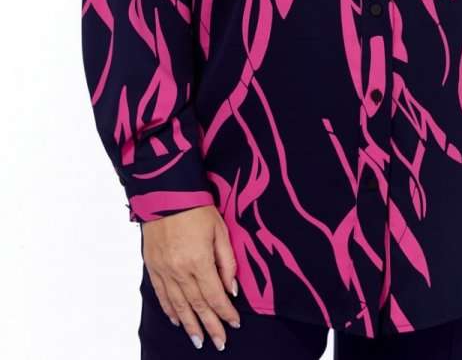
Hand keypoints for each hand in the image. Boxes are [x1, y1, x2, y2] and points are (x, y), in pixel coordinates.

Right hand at [141, 204, 239, 350]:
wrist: (165, 193)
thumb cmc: (197, 208)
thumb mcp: (220, 230)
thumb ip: (227, 262)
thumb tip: (232, 289)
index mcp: (199, 260)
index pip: (215, 296)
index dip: (225, 313)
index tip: (234, 324)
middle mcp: (179, 270)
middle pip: (197, 305)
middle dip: (210, 326)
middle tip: (219, 343)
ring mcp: (164, 270)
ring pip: (178, 305)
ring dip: (189, 325)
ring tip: (198, 340)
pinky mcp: (153, 266)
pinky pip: (162, 294)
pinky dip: (170, 310)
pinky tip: (177, 320)